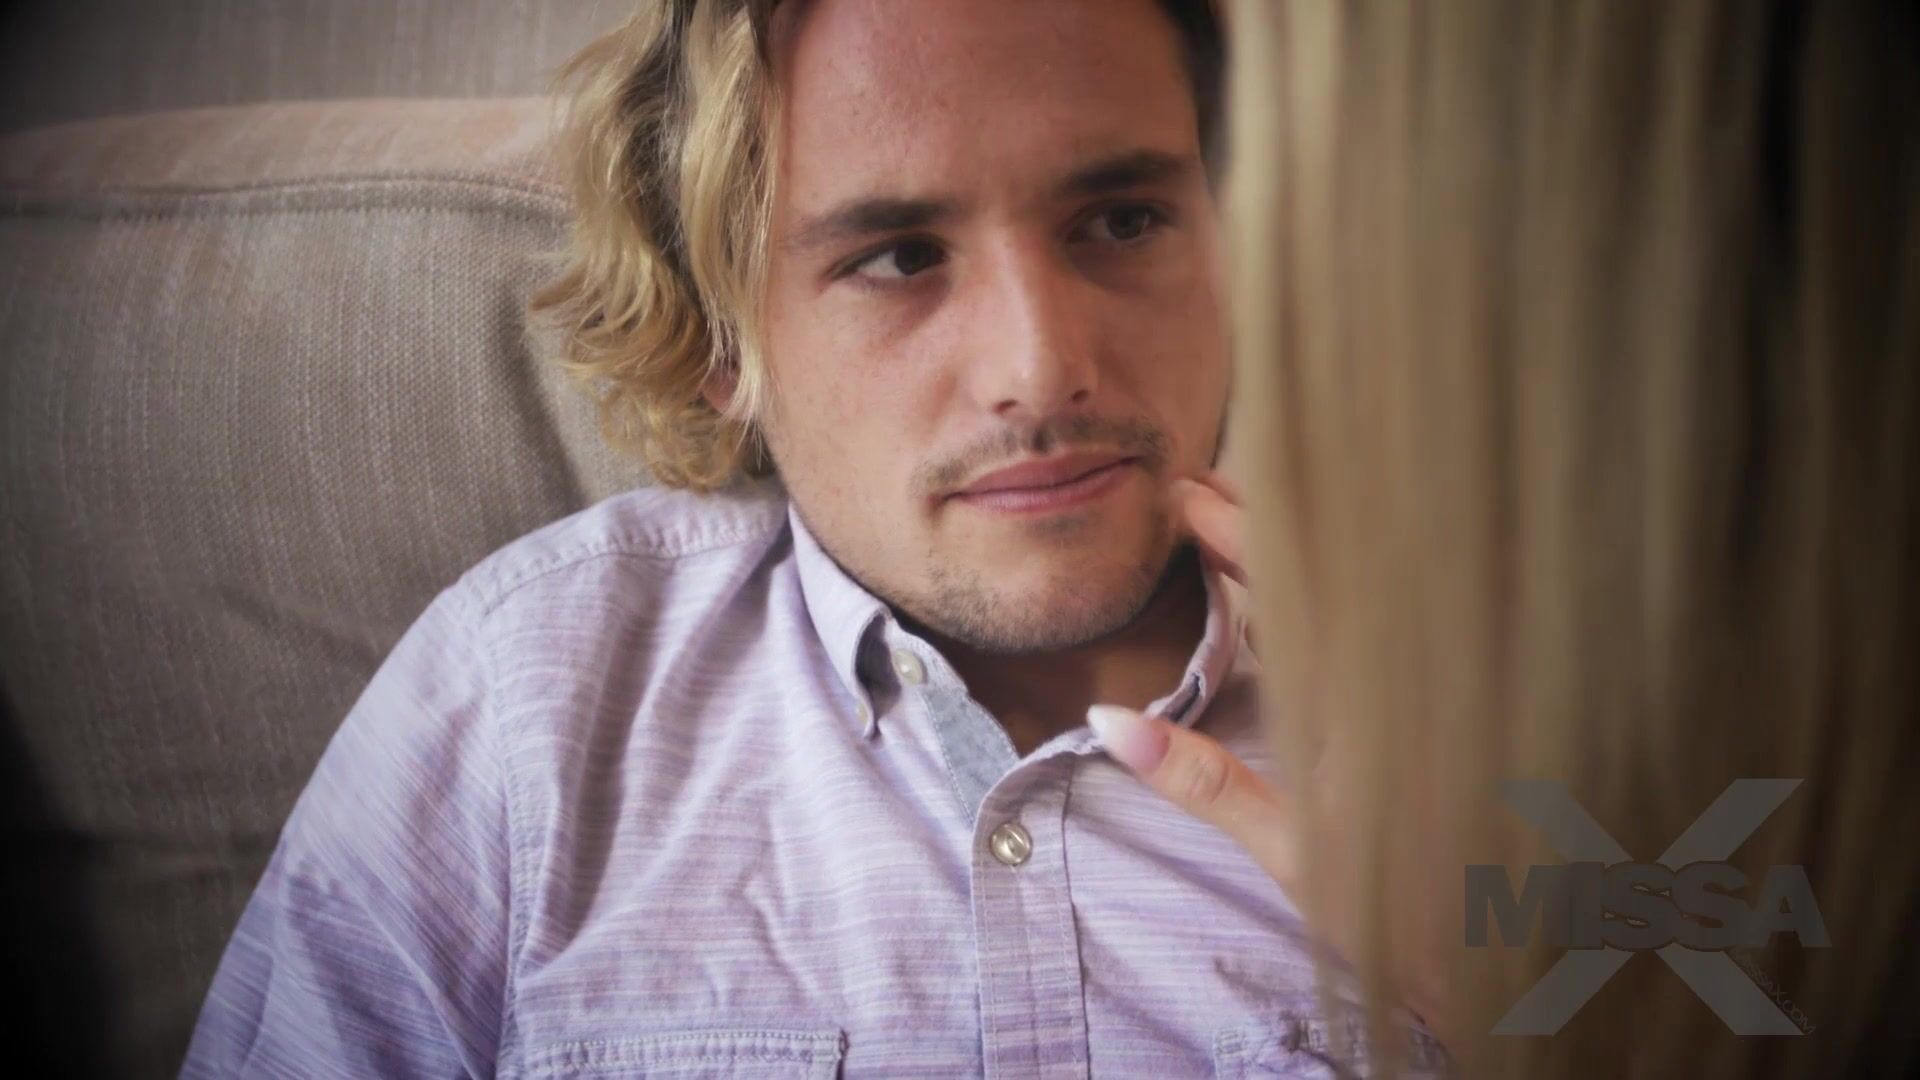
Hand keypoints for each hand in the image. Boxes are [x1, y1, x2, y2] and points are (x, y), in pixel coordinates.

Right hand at [1096, 471, 1449, 1042]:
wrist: (1501, 951)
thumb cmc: (1392, 908)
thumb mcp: (1288, 849)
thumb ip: (1201, 779)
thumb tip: (1110, 721)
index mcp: (1359, 698)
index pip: (1288, 586)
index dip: (1233, 531)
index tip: (1183, 492)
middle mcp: (1401, 673)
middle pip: (1329, 566)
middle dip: (1260, 515)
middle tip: (1199, 482)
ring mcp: (1428, 678)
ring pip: (1365, 583)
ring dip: (1305, 541)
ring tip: (1244, 501)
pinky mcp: (1448, 695)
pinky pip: (1391, 616)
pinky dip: (1345, 582)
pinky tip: (1315, 572)